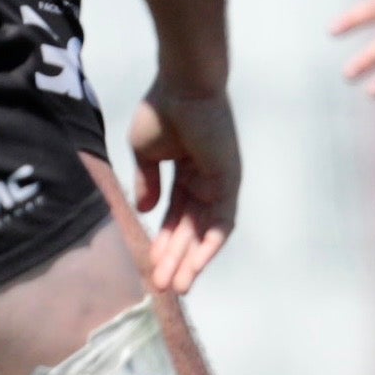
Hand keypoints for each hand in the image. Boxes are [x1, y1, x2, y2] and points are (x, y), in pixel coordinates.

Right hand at [129, 83, 238, 293]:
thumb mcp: (145, 153)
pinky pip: (222, 224)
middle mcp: (205, 181)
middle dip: (175, 258)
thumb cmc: (162, 111)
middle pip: (189, 229)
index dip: (162, 240)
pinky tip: (193, 268)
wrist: (181, 87)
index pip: (175, 215)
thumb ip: (147, 182)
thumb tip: (145, 211)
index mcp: (185, 172)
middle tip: (160, 286)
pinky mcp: (229, 184)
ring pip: (205, 232)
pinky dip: (208, 247)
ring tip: (175, 287)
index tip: (149, 264)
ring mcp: (219, 184)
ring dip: (190, 260)